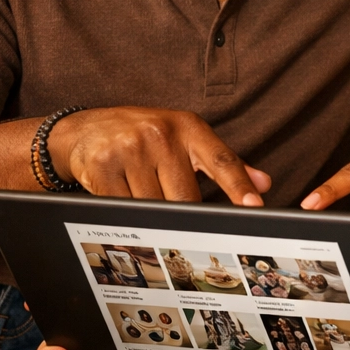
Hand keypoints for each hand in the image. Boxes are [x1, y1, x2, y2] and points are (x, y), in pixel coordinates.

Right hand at [47, 107, 270, 204]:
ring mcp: (130, 148)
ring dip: (151, 216)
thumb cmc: (143, 136)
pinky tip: (121, 201)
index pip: (221, 159)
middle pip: (186, 198)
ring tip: (141, 197)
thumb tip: (263, 183)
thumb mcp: (184, 139)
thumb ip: (222, 162)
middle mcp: (160, 134)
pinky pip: (124, 209)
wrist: (85, 129)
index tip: (255, 205)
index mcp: (188, 127)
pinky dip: (127, 215)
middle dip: (183, 216)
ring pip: (155, 208)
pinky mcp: (103, 165)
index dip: (239, 185)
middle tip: (179, 222)